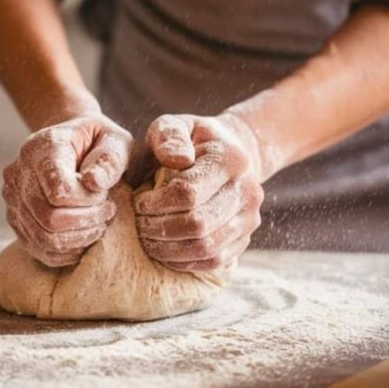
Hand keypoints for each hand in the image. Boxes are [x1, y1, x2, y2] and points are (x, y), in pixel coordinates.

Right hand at [3, 114, 132, 266]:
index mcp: (41, 148)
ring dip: (78, 239)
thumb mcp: (115, 141)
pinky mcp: (15, 218)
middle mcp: (18, 172)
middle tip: (107, 214)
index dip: (89, 202)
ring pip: (42, 237)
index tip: (106, 196)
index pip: (59, 192)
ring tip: (98, 224)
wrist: (75, 143)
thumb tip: (94, 183)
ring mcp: (13, 198)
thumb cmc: (99, 142)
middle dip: (85, 223)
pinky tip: (84, 236)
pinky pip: (37, 248)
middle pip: (48, 218)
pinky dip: (65, 251)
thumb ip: (110, 160)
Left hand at [134, 112, 268, 271]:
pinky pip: (212, 261)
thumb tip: (177, 159)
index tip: (139, 201)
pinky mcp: (244, 239)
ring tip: (147, 237)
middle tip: (139, 222)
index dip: (155, 203)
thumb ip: (169, 135)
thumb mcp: (174, 125)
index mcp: (231, 159)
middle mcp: (248, 191)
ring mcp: (250, 218)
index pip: (188, 193)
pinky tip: (164, 248)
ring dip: (168, 248)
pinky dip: (183, 261)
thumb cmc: (190, 142)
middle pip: (197, 224)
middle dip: (159, 228)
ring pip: (205, 247)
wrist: (228, 154)